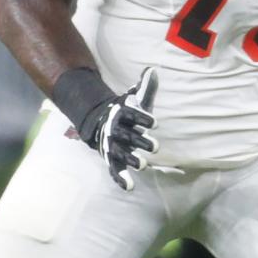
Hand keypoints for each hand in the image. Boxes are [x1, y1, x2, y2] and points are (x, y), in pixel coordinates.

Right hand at [93, 67, 158, 189]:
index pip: (132, 115)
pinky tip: (129, 187)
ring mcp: (113, 146)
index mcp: (122, 114)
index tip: (155, 123)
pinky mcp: (112, 159)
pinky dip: (120, 178)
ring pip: (120, 154)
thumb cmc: (126, 112)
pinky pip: (114, 170)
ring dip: (131, 160)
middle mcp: (116, 131)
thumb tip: (153, 70)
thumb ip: (144, 87)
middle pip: (127, 136)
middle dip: (140, 142)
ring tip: (143, 165)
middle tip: (155, 147)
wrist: (101, 123)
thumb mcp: (134, 99)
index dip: (143, 119)